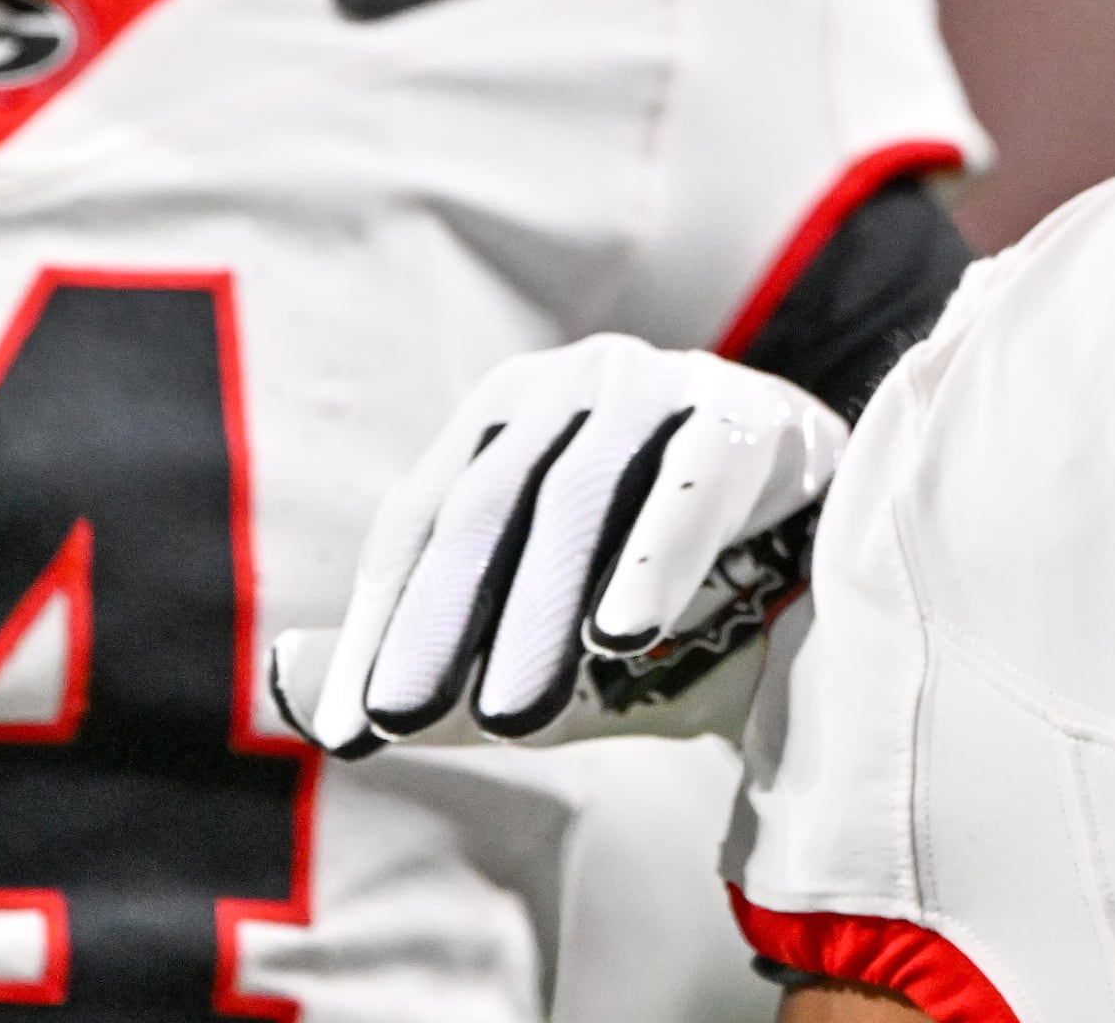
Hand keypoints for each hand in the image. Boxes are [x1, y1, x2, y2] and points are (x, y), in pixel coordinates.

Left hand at [271, 335, 843, 753]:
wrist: (832, 574)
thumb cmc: (668, 605)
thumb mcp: (540, 641)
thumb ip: (432, 665)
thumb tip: (282, 684)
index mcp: (506, 419)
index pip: (420, 522)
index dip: (381, 626)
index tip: (348, 731)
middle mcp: (573, 384)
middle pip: (484, 507)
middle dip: (441, 622)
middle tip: (404, 721)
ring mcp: (664, 384)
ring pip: (578, 496)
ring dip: (539, 611)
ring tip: (513, 716)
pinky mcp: (752, 412)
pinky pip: (690, 484)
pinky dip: (651, 559)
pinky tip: (623, 634)